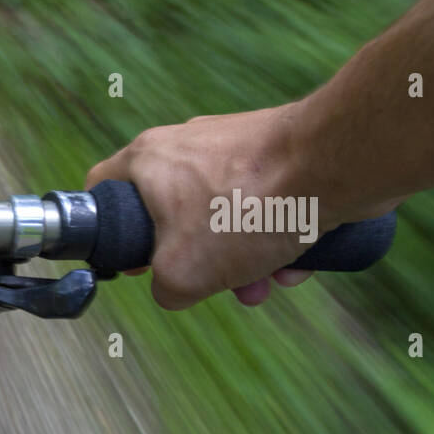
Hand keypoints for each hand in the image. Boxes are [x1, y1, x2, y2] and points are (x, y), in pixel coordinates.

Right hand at [85, 105, 322, 309]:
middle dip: (198, 260)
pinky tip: (297, 262)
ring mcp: (235, 145)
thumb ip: (164, 289)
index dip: (106, 231)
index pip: (99, 189)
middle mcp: (186, 144)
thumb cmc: (244, 211)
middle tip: (214, 286)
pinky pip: (264, 204)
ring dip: (242, 258)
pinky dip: (276, 236)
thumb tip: (173, 290)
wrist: (334, 163)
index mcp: (147, 161)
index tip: (131, 261)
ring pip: (224, 215)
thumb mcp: (182, 274)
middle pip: (172, 213)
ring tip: (266, 283)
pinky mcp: (280, 151)